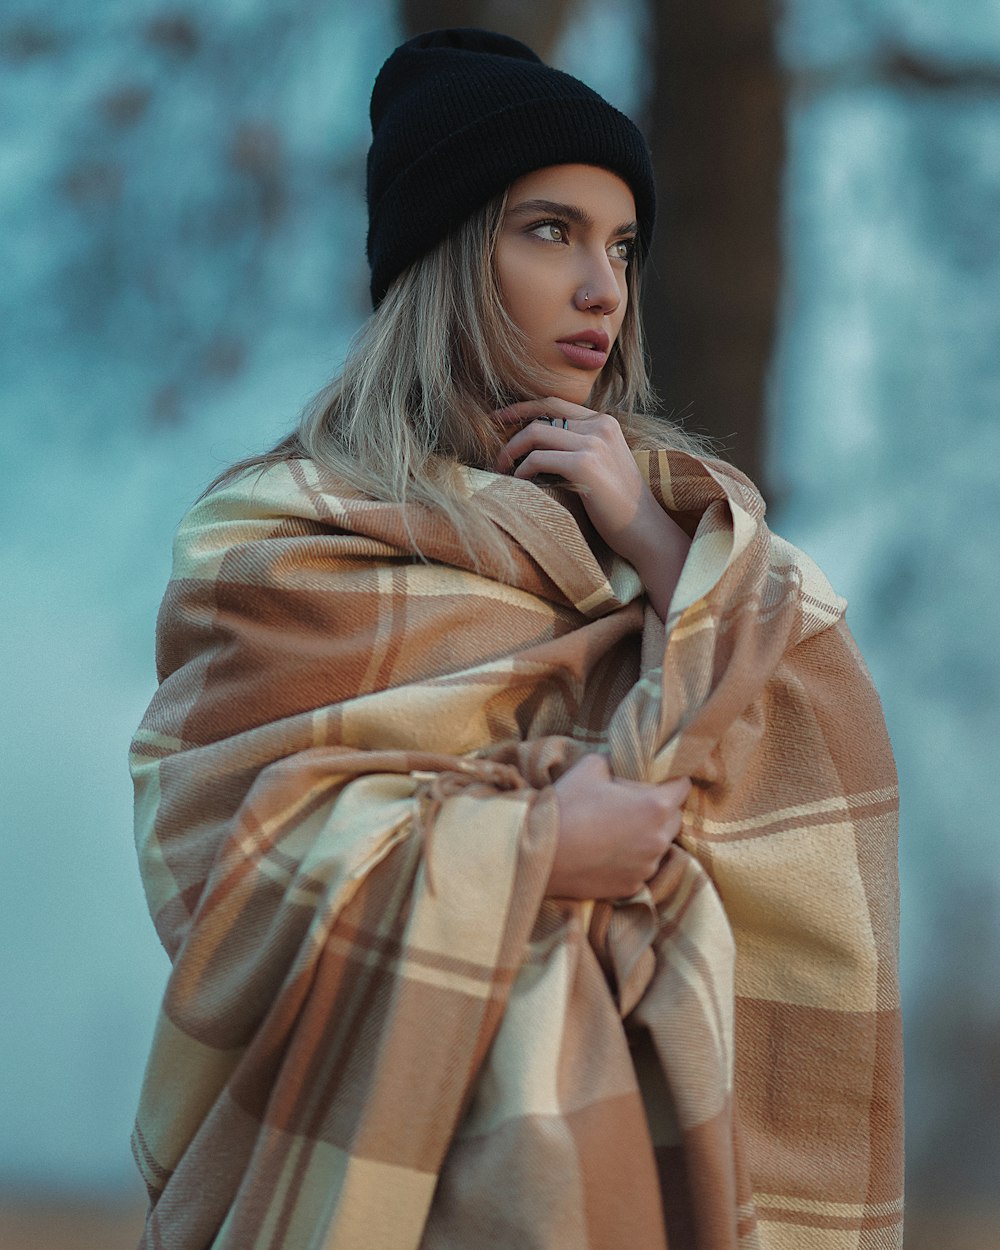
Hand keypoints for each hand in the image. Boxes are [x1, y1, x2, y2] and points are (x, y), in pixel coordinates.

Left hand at [495, 398, 689, 619]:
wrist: (645, 530)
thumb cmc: (619, 506)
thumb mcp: (604, 464)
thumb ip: (579, 447)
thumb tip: (535, 446)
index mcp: (604, 422)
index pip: (554, 403)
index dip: (521, 408)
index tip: (498, 420)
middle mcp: (600, 426)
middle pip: (540, 417)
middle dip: (510, 435)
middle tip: (496, 458)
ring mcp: (593, 444)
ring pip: (535, 434)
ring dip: (511, 453)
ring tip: (502, 473)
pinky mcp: (585, 465)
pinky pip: (538, 459)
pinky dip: (522, 471)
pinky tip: (518, 485)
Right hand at [547, 753, 691, 899]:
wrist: (538, 853)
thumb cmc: (566, 805)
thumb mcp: (592, 766)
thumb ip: (618, 765)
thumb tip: (623, 770)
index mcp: (655, 806)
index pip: (682, 786)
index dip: (669, 779)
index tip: (654, 779)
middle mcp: (658, 839)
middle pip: (674, 817)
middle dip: (659, 808)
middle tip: (629, 803)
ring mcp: (646, 867)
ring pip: (658, 845)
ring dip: (645, 835)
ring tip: (613, 830)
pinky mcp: (631, 887)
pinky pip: (641, 867)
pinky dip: (630, 859)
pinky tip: (605, 852)